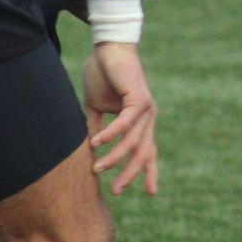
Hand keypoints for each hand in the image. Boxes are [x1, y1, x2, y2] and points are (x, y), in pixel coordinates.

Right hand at [83, 40, 159, 193]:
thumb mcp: (96, 107)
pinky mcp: (139, 99)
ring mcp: (146, 109)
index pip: (148, 151)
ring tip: (97, 168)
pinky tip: (96, 143)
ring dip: (114, 157)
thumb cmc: (103, 75)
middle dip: (131, 174)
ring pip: (132, 142)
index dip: (149, 171)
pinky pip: (124, 123)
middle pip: (143, 153)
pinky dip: (110, 135)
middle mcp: (147, 118)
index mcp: (140, 121)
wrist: (108, 49)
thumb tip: (90, 147)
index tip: (152, 193)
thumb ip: (96, 127)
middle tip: (117, 191)